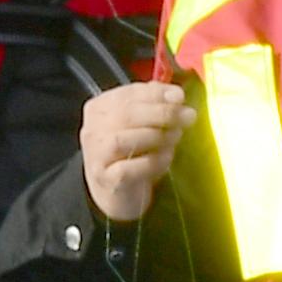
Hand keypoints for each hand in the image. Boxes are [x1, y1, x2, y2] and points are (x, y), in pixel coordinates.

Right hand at [82, 81, 194, 224]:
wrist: (117, 188)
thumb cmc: (134, 149)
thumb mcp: (142, 122)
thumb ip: (157, 104)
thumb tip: (176, 94)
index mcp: (100, 108)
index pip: (127, 93)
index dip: (157, 93)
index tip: (180, 97)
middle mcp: (92, 129)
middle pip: (126, 115)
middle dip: (163, 114)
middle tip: (188, 117)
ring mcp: (96, 155)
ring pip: (123, 140)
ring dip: (157, 137)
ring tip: (176, 137)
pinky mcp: (105, 178)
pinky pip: (128, 169)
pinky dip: (152, 162)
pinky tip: (166, 158)